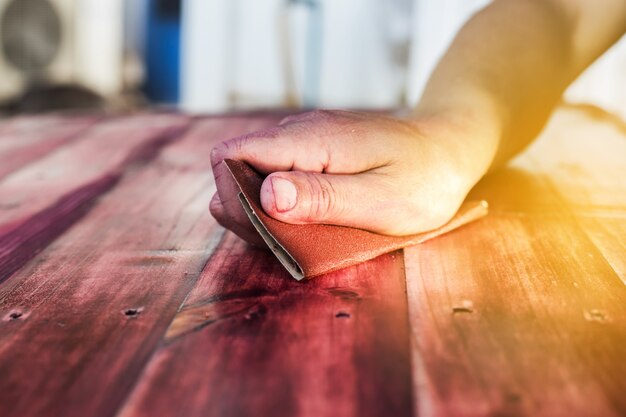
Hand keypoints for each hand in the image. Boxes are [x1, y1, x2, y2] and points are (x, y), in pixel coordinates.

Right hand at [210, 110, 493, 244]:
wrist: (450, 148)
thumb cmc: (424, 178)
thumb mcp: (381, 199)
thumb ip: (323, 197)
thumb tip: (266, 195)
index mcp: (309, 141)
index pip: (231, 154)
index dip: (232, 195)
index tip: (263, 228)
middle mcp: (297, 134)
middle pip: (234, 168)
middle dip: (244, 210)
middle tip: (290, 240)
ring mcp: (303, 142)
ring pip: (252, 175)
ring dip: (263, 211)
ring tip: (304, 234)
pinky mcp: (312, 154)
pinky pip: (276, 177)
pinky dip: (282, 205)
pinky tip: (310, 222)